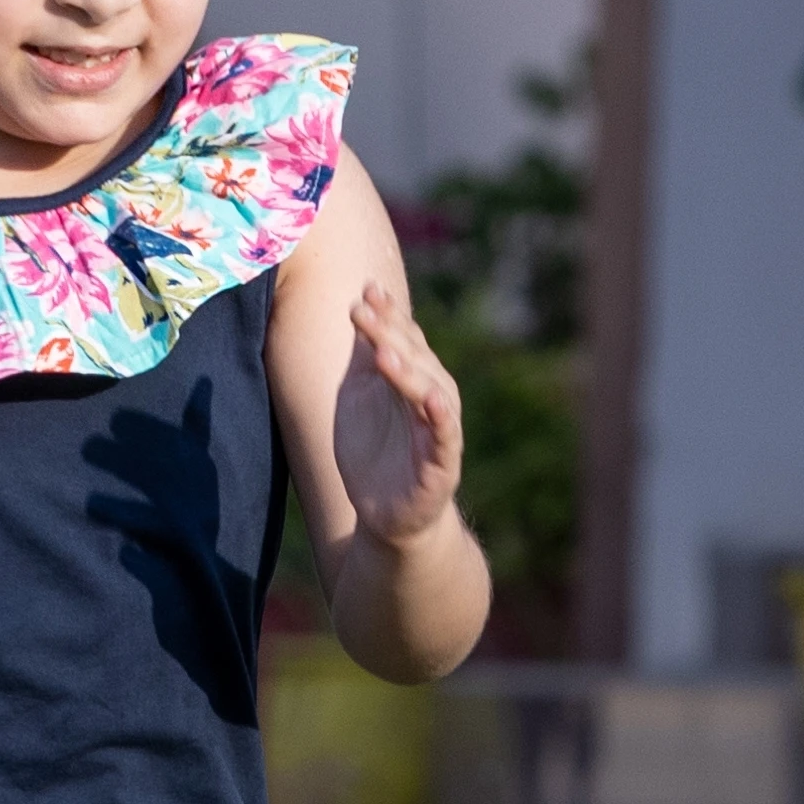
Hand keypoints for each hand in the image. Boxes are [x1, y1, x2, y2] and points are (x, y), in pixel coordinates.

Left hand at [332, 273, 465, 551]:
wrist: (386, 514)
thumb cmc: (373, 452)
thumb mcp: (358, 397)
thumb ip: (363, 357)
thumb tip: (360, 303)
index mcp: (412, 378)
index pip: (402, 339)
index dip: (387, 315)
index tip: (366, 289)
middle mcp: (431, 396)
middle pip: (414, 358)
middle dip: (390, 333)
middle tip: (363, 309)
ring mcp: (438, 429)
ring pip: (429, 391)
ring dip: (409, 370)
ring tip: (385, 350)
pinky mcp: (442, 464)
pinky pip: (445, 435)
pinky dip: (440, 416)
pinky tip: (432, 398)